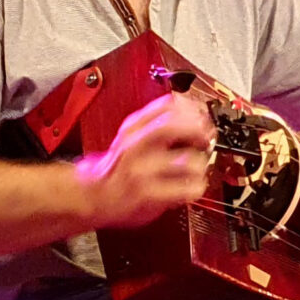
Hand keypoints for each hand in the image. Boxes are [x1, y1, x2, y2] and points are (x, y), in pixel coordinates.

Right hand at [78, 93, 213, 227]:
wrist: (93, 194)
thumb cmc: (119, 167)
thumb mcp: (131, 135)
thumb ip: (157, 123)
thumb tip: (194, 114)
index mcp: (133, 127)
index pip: (167, 105)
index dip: (192, 109)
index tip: (202, 117)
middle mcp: (135, 146)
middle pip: (173, 126)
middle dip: (198, 130)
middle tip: (206, 139)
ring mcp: (141, 171)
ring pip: (185, 161)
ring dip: (200, 163)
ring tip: (197, 167)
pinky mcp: (147, 194)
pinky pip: (184, 189)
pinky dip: (197, 187)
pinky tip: (193, 186)